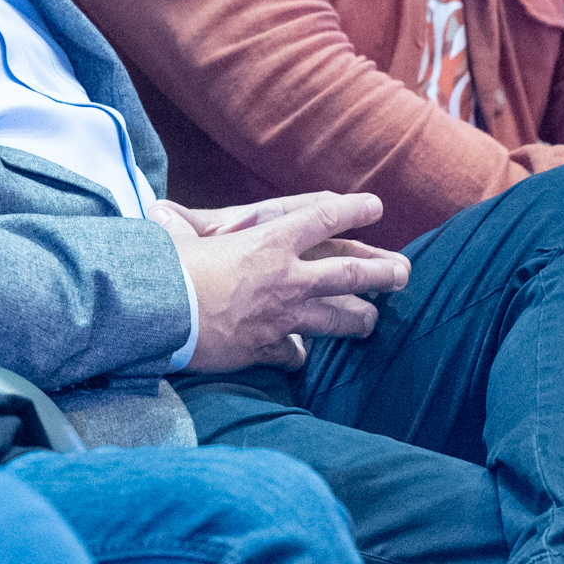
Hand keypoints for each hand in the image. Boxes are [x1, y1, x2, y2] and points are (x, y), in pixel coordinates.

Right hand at [161, 192, 409, 371]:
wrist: (163, 315)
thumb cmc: (169, 268)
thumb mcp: (176, 235)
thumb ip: (177, 224)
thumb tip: (160, 213)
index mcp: (270, 242)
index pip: (322, 218)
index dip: (352, 210)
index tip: (374, 206)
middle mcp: (286, 278)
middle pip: (348, 273)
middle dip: (380, 271)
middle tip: (402, 272)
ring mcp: (281, 316)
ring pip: (335, 318)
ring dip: (358, 319)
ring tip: (372, 320)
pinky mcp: (265, 347)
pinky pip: (291, 353)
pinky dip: (295, 354)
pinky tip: (299, 356)